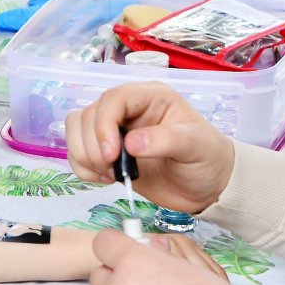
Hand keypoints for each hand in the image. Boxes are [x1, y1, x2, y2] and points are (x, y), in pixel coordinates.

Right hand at [64, 82, 236, 214]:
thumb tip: (131, 143)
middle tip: (115, 170)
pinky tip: (104, 179)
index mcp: (151, 97)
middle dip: (94, 146)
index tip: (112, 154)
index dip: (104, 125)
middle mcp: (129, 109)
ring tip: (111, 175)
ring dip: (84, 156)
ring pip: (76, 130)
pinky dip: (82, 167)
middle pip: (89, 115)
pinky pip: (77, 151)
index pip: (113, 99)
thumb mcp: (195, 146)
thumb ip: (166, 140)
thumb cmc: (208, 159)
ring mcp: (115, 130)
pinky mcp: (107, 152)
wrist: (208, 187)